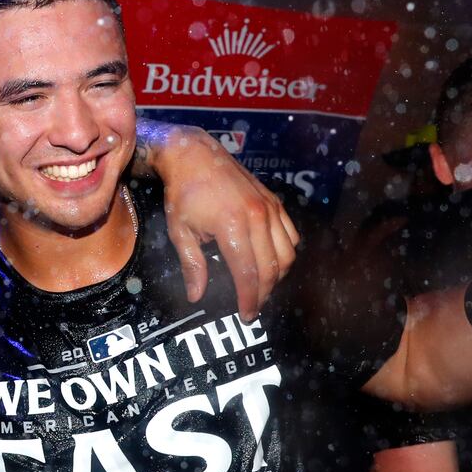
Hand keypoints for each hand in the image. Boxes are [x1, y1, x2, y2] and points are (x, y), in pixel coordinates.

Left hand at [143, 122, 299, 321]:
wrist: (195, 155)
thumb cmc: (183, 193)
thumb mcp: (179, 231)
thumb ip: (192, 265)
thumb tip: (196, 296)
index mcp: (232, 226)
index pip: (248, 274)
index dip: (249, 300)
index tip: (245, 316)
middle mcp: (257, 217)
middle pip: (271, 268)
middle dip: (263, 294)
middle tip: (252, 308)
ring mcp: (270, 208)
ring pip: (287, 254)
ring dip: (277, 276)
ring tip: (260, 288)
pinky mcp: (275, 202)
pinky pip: (291, 235)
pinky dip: (285, 254)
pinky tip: (271, 263)